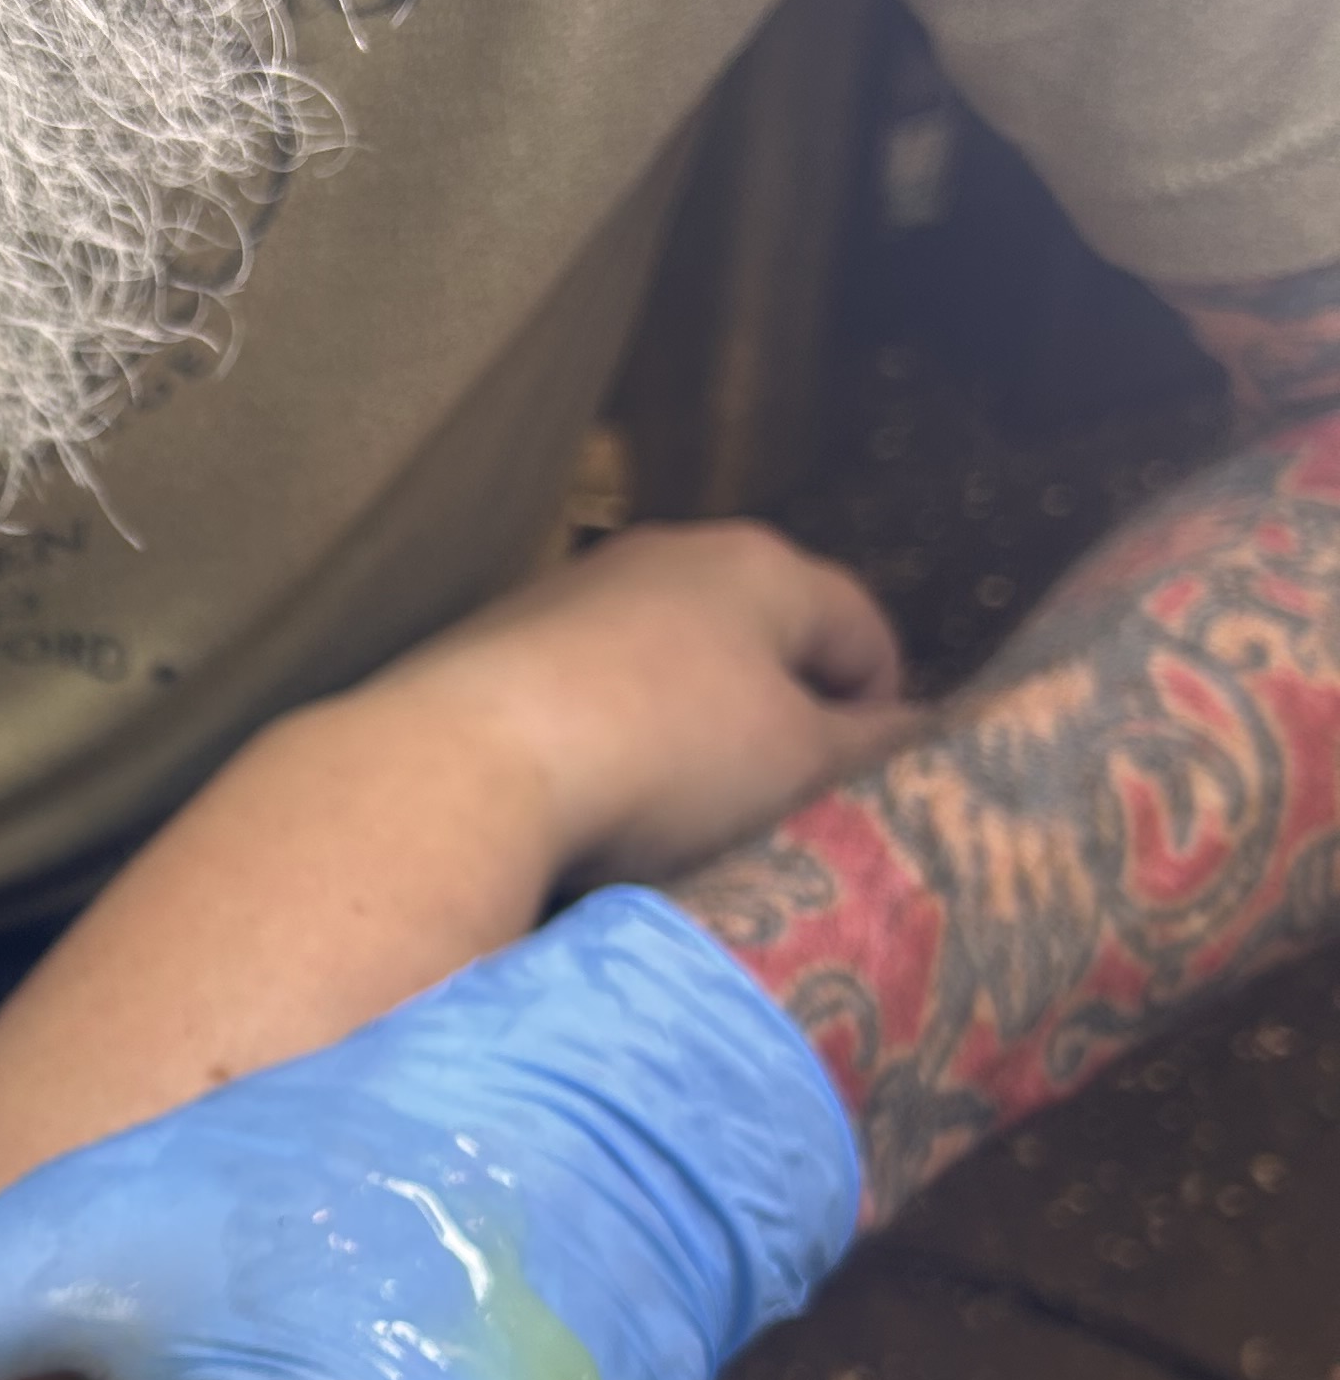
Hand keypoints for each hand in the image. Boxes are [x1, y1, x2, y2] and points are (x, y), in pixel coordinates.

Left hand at [391, 522, 914, 887]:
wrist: (462, 768)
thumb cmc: (665, 757)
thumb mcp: (797, 764)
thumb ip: (870, 746)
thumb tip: (917, 728)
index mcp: (759, 565)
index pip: (860, 625)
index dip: (884, 707)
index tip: (871, 785)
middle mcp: (663, 556)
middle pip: (758, 639)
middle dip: (780, 721)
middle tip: (784, 810)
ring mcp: (568, 595)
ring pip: (665, 669)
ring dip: (688, 736)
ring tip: (683, 824)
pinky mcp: (492, 648)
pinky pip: (584, 698)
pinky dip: (607, 745)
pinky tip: (591, 809)